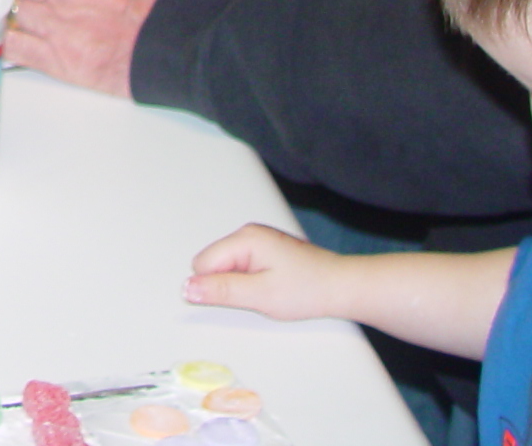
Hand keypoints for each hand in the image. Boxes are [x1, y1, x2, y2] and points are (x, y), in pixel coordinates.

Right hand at [185, 223, 345, 321]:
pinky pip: (243, 267)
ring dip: (242, 284)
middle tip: (259, 296)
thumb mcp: (261, 296)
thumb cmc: (309, 289)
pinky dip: (253, 281)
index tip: (242, 297)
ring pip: (228, 267)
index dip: (217, 288)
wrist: (343, 287)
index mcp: (245, 238)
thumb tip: (188, 288)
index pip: (202, 264)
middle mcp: (249, 233)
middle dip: (229, 285)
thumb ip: (221, 290)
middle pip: (214, 264)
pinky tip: (275, 287)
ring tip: (270, 292)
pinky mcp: (267, 250)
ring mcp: (259, 240)